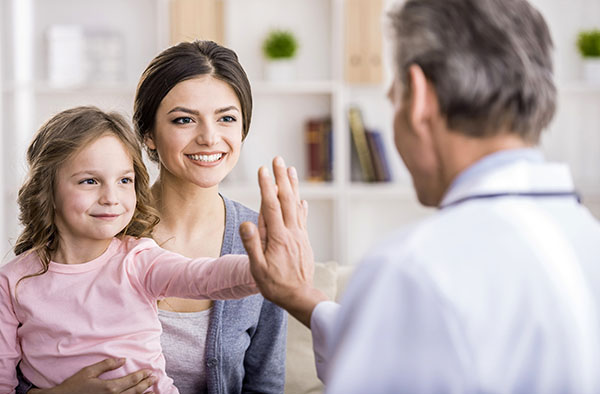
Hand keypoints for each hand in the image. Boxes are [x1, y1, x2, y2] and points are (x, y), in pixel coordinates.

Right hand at [28, 358, 155, 393]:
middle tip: (154, 378)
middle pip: (135, 391)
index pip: (131, 380)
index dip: (142, 375)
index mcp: (110, 387)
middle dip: (146, 384)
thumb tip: (123, 360)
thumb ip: (107, 365)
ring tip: (153, 390)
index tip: (150, 371)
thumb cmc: (74, 386)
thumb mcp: (89, 372)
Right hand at [240, 156, 328, 327]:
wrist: (300, 297)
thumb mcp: (258, 268)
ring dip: (293, 186)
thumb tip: (246, 223)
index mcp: (278, 237)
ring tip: (291, 170)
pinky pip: (303, 219)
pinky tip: (302, 200)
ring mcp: (300, 236)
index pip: (271, 206)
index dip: (266, 186)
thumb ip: (252, 245)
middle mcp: (291, 232)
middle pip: (286, 199)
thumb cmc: (275, 285)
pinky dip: (302, 206)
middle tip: (278, 159)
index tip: (263, 170)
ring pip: (296, 205)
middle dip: (281, 178)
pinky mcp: (304, 241)